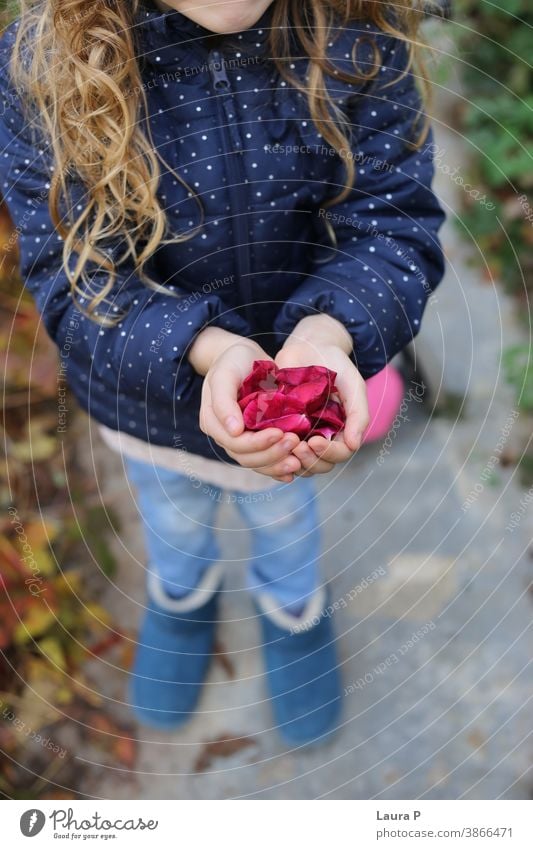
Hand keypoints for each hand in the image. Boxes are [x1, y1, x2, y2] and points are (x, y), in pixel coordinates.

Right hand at [189, 328, 301, 482]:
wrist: (244, 357)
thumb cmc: (233, 361)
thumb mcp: (225, 374)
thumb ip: (223, 401)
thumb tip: (233, 430)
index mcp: (213, 422)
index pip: (236, 443)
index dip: (259, 443)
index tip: (281, 433)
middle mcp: (225, 435)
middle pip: (247, 458)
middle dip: (272, 454)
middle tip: (294, 442)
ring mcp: (240, 440)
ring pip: (257, 463)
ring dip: (277, 465)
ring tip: (298, 461)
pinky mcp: (255, 440)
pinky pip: (265, 461)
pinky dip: (278, 468)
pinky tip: (294, 471)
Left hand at [275, 315, 368, 476]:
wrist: (307, 346)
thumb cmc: (334, 363)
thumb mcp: (352, 384)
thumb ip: (358, 413)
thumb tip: (354, 445)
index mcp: (342, 429)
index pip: (340, 454)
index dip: (329, 453)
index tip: (315, 441)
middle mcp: (322, 435)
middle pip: (319, 464)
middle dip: (309, 460)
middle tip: (297, 447)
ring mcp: (301, 433)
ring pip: (299, 462)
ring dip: (291, 460)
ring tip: (283, 443)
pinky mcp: (281, 427)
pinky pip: (278, 449)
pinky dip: (274, 451)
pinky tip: (269, 441)